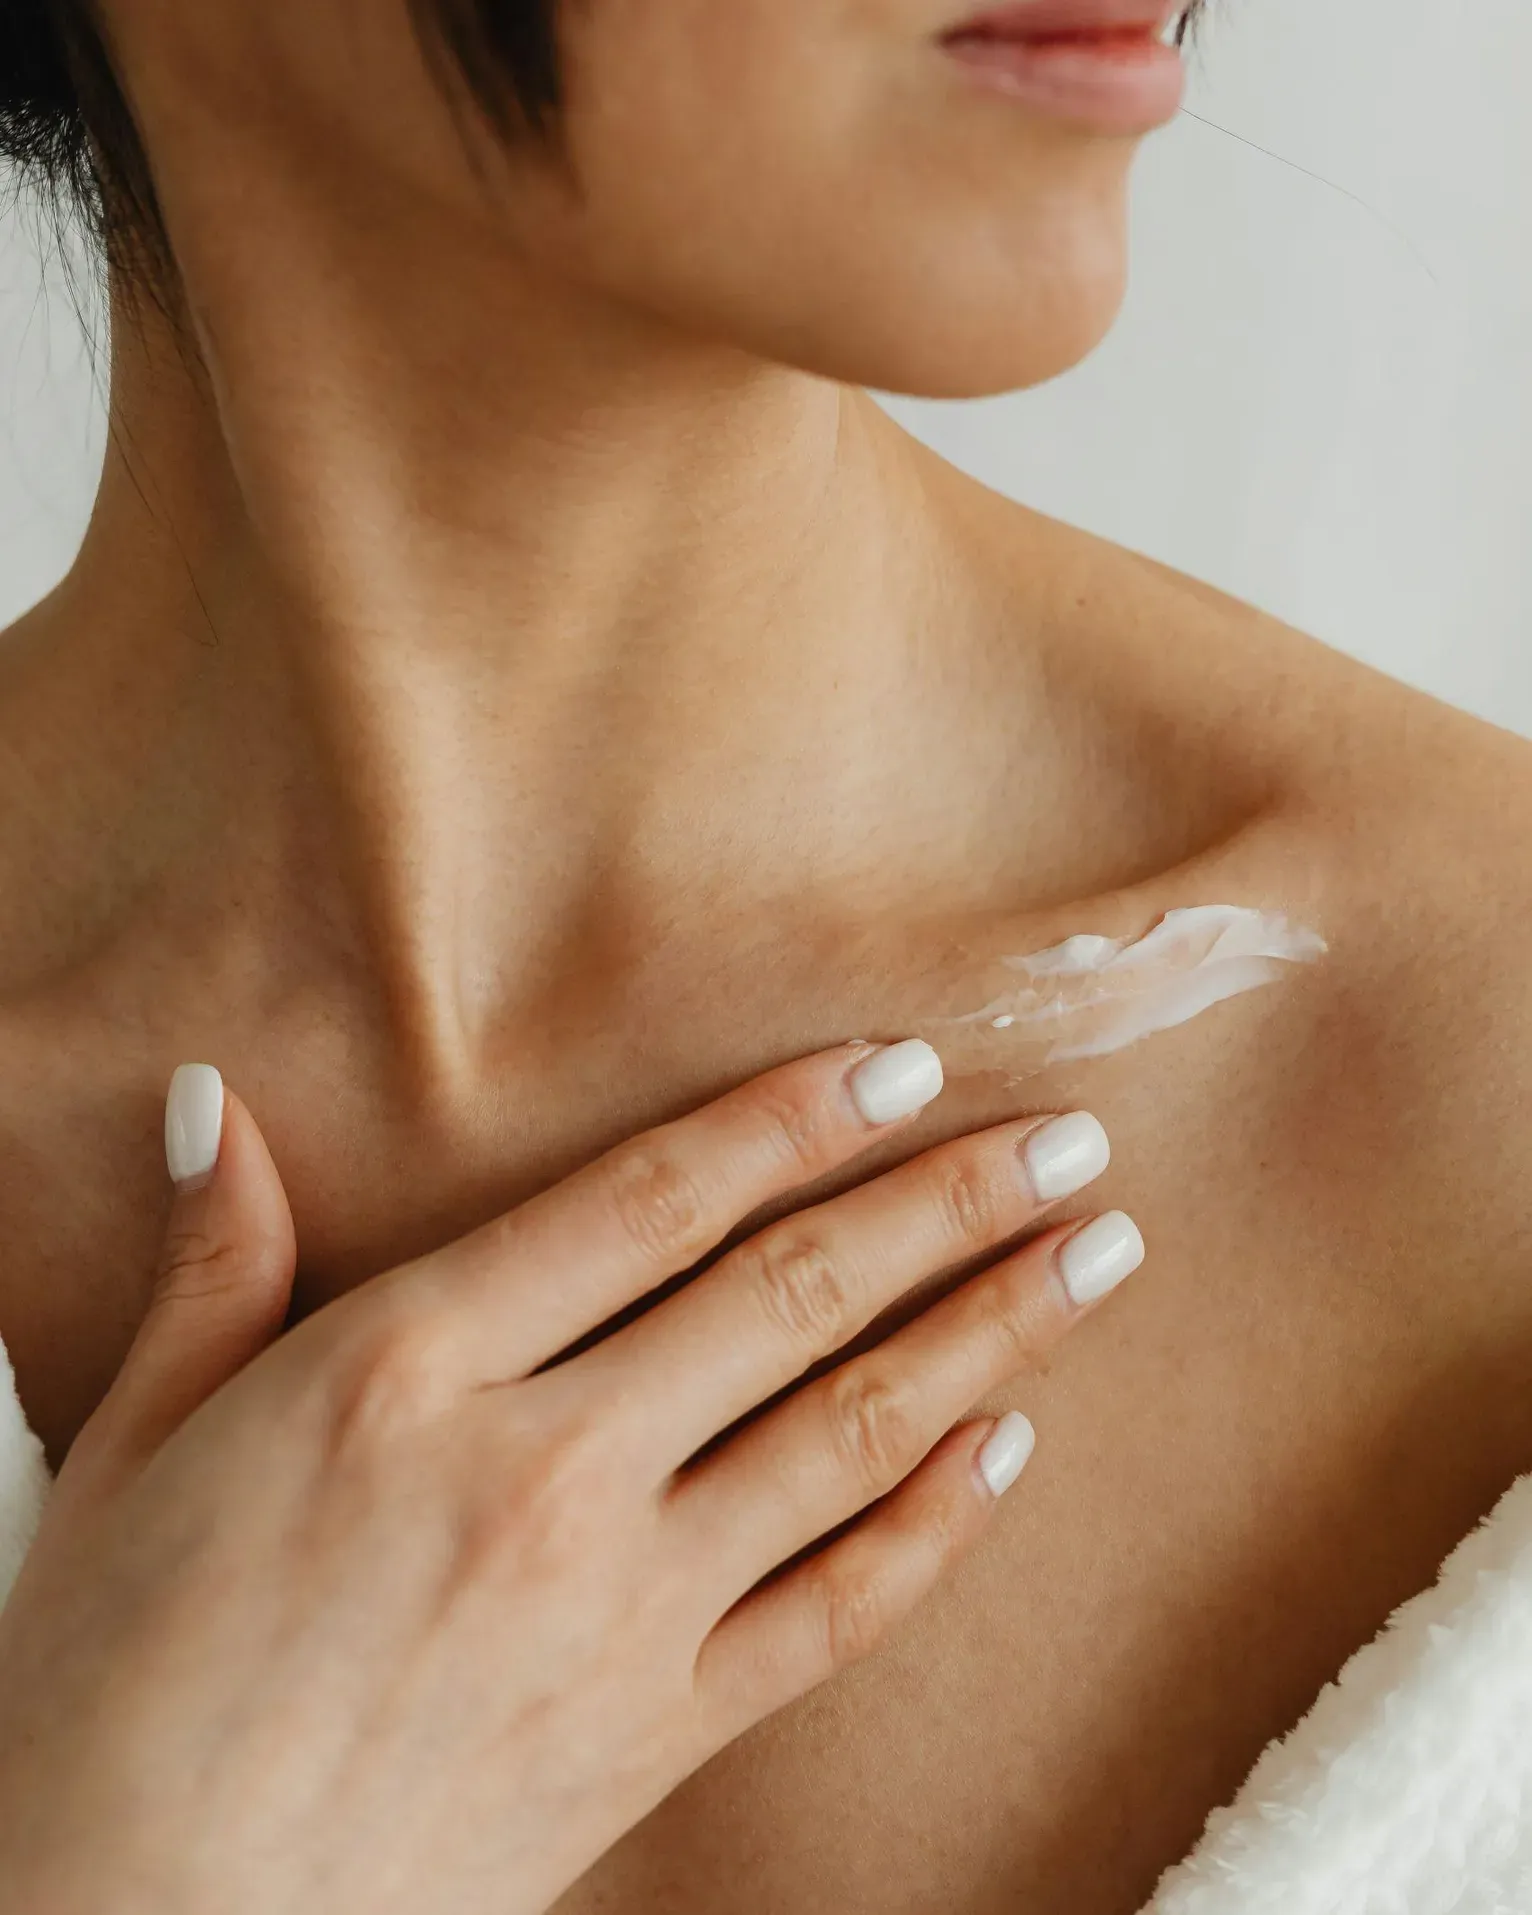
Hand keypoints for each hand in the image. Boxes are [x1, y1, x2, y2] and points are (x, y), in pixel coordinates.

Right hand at [0, 1040, 1139, 1914]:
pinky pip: (836, 1609)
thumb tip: (221, 1105)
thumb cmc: (108, 1683)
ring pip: (850, 1432)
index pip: (651, 1198)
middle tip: (1070, 1135)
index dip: (795, 1117)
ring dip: (992, 1330)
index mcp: (404, 1367)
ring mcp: (615, 1607)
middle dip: (948, 1200)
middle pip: (790, 1294)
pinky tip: (1013, 1444)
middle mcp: (536, 1467)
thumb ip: (218, 1266)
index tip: (908, 1064)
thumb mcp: (136, 1444)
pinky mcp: (655, 1730)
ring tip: (1097, 1253)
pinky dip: (936, 1522)